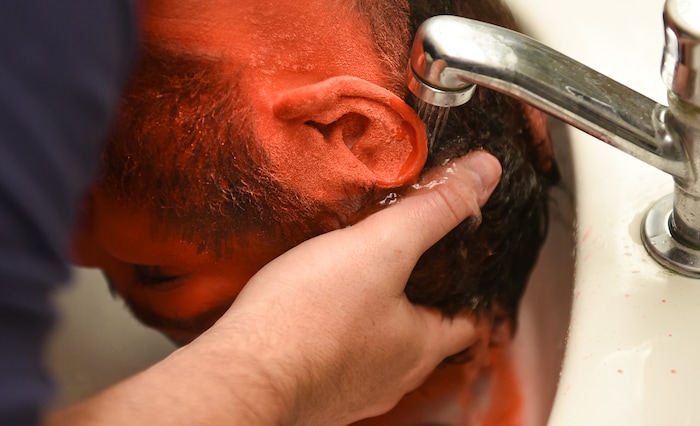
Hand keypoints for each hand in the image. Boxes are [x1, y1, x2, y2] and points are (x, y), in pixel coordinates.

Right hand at [209, 150, 501, 424]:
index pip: (468, 324)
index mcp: (419, 347)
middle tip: (409, 266)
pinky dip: (337, 334)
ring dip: (377, 320)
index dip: (471, 295)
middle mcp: (392, 377)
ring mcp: (351, 390)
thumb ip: (433, 210)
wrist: (241, 373)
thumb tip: (485, 173)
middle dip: (419, 302)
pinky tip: (315, 313)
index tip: (465, 271)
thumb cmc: (308, 317)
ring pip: (379, 351)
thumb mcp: (382, 247)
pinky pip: (336, 359)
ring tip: (361, 283)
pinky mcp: (311, 390)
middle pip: (422, 337)